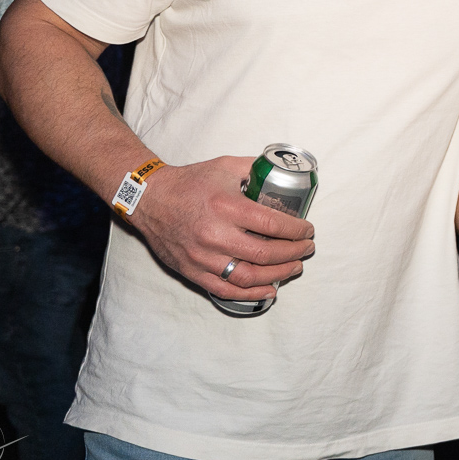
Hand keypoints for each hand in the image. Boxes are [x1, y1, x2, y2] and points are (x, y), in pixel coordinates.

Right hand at [128, 156, 314, 301]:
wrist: (150, 199)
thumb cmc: (190, 182)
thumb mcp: (226, 165)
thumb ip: (256, 169)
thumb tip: (283, 174)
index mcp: (226, 207)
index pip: (272, 225)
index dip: (296, 230)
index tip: (308, 230)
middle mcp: (215, 235)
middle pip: (265, 253)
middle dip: (294, 253)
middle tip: (307, 248)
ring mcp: (203, 257)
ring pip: (249, 276)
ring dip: (278, 275)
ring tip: (295, 267)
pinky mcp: (192, 271)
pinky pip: (225, 290)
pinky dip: (251, 294)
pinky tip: (270, 290)